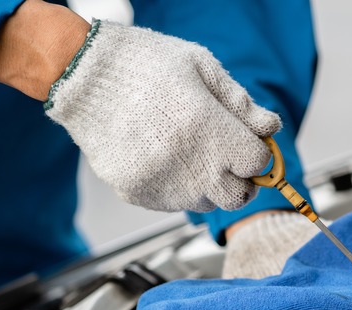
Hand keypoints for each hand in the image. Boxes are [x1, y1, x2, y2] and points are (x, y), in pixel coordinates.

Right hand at [0, 4, 278, 212]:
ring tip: (190, 153)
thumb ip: (241, 103)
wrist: (82, 75)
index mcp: (211, 129)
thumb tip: (269, 128)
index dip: (258, 152)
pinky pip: (172, 203)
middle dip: (241, 179)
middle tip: (229, 159)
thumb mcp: (202, 67)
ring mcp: (162, 183)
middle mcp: (190, 165)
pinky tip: (164, 157)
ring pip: (206, 203)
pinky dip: (177, 187)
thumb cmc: (143, 64)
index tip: (248, 143)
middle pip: (238, 197)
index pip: (257, 163)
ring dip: (208, 184)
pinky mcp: (137, 193)